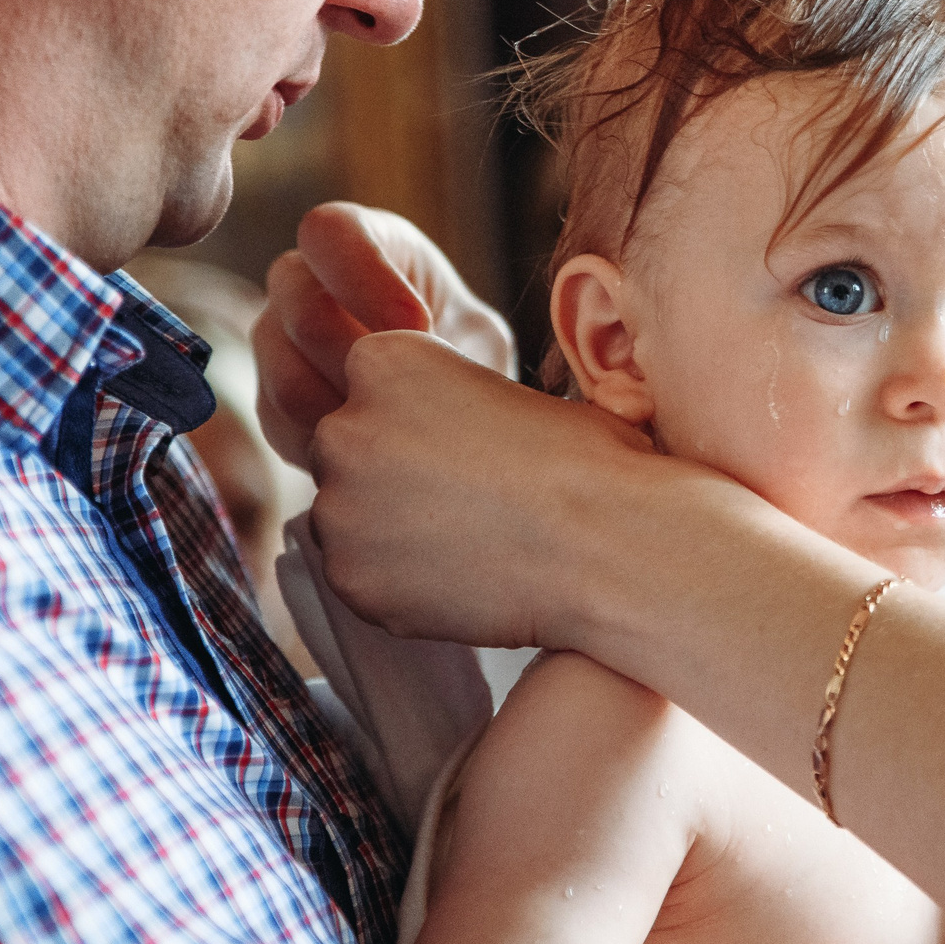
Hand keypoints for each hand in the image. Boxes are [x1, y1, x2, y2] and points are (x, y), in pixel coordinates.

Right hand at [254, 202, 516, 467]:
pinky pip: (284, 426)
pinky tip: (379, 449)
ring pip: (287, 377)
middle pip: (301, 308)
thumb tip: (438, 370)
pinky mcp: (267, 402)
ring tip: (405, 423)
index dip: (367, 277)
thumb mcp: (476, 334)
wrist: (445, 407)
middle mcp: (299, 282)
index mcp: (357, 241)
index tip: (418, 325)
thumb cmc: (463, 350)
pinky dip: (333, 447)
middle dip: (362, 357)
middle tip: (412, 387)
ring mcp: (272, 341)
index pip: (329, 232)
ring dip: (350, 409)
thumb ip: (459, 339)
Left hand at [304, 329, 665, 648]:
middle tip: (467, 497)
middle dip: (394, 473)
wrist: (605, 543)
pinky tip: (462, 577)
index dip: (422, 417)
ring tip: (470, 540)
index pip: (374, 385)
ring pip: (350, 516)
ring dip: (393, 528)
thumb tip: (445, 436)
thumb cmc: (585, 460)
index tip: (467, 442)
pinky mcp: (349, 577)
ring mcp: (339, 509)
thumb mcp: (515, 394)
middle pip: (350, 449)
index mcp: (384, 360)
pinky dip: (401, 583)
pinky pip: (362, 577)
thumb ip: (454, 405)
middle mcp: (344, 428)